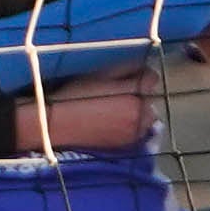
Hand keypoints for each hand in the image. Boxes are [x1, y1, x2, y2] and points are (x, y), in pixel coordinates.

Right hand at [16, 72, 155, 154]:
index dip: (139, 74)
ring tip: (114, 111)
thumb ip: (126, 69)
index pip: (152, 77)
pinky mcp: (128, 144)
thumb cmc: (76, 95)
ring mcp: (136, 131)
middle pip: (149, 98)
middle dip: (138, 94)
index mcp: (135, 91)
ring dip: (137, 112)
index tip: (126, 77)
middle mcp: (141, 113)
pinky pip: (138, 131)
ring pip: (146, 116)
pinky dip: (131, 126)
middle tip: (116, 95)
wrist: (57, 126)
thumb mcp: (100, 74)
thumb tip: (143, 65)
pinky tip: (113, 124)